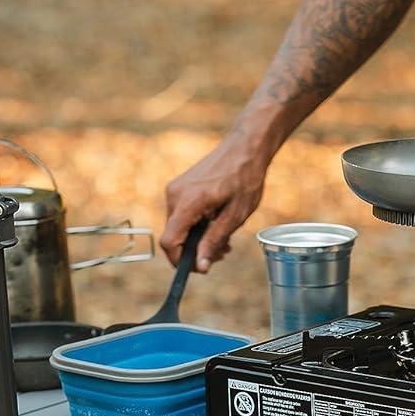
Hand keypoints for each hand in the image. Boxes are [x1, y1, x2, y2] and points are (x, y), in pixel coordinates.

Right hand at [162, 127, 271, 271]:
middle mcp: (174, 195)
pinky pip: (182, 216)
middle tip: (222, 253)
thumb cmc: (244, 178)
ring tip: (225, 241)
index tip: (200, 268)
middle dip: (195, 251)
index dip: (180, 262)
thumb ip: (214, 242)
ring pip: (178, 228)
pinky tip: (217, 224)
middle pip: (174, 237)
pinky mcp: (180, 188)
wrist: (245, 147)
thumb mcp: (234, 216)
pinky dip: (197, 226)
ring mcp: (175, 190)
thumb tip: (200, 266)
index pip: (169, 242)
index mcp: (187, 202)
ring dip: (198, 240)